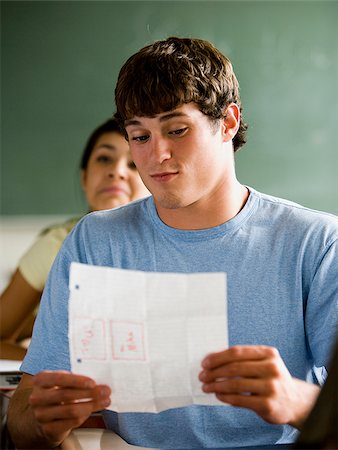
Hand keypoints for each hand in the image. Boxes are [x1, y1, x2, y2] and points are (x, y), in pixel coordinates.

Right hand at [29, 371, 110, 444]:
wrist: (42, 415)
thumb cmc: (55, 393)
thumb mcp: (60, 382)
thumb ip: (74, 379)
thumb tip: (98, 380)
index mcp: (40, 380)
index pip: (59, 378)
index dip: (77, 380)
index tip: (93, 382)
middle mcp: (37, 398)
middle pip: (67, 395)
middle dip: (90, 393)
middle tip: (105, 391)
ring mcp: (41, 415)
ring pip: (71, 410)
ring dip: (92, 405)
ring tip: (104, 401)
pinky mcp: (48, 429)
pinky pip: (71, 422)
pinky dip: (84, 416)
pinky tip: (91, 410)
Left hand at [199, 345, 319, 428]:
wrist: (294, 401)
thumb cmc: (271, 379)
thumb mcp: (262, 363)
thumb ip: (241, 360)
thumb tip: (211, 359)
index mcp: (268, 353)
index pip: (237, 352)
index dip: (217, 357)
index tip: (205, 363)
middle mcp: (272, 368)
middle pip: (234, 367)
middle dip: (214, 372)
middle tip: (202, 376)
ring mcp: (271, 386)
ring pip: (236, 384)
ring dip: (217, 385)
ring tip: (206, 387)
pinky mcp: (268, 404)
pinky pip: (240, 399)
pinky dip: (226, 397)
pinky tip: (219, 396)